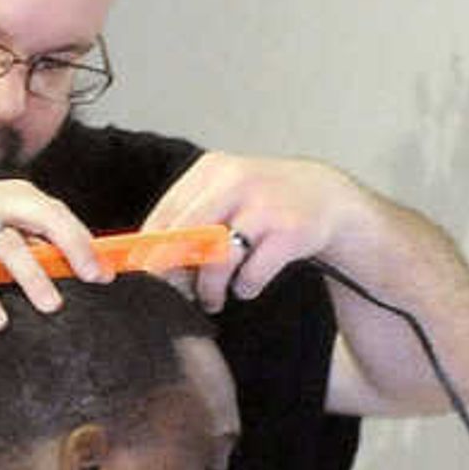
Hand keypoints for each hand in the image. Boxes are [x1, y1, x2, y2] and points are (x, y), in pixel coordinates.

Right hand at [0, 181, 104, 329]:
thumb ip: (24, 236)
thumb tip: (66, 262)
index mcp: (12, 194)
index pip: (58, 213)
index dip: (84, 240)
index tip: (105, 269)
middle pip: (44, 218)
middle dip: (73, 247)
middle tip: (92, 277)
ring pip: (8, 245)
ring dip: (33, 276)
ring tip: (51, 305)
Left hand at [137, 152, 357, 312]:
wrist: (326, 197)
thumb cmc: (263, 201)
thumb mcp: (224, 193)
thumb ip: (188, 218)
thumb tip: (144, 258)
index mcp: (211, 170)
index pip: (166, 213)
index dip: (149, 250)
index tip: (142, 275)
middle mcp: (236, 182)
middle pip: (186, 234)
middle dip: (173, 272)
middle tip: (172, 294)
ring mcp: (265, 206)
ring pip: (218, 258)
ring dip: (209, 289)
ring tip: (212, 299)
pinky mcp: (290, 232)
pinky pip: (252, 273)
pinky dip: (245, 287)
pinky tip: (246, 286)